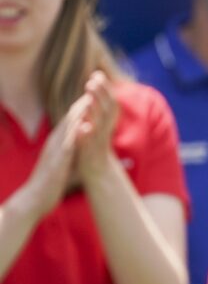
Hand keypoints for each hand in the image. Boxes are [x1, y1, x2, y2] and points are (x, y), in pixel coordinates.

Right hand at [8, 93, 91, 221]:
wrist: (35, 199)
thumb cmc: (51, 182)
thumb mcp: (64, 162)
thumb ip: (73, 152)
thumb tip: (82, 147)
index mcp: (59, 142)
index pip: (72, 119)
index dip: (83, 105)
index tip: (96, 92)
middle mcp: (56, 142)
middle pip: (70, 117)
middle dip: (83, 101)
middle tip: (95, 84)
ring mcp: (55, 150)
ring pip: (68, 127)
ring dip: (80, 113)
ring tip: (91, 97)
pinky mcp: (58, 161)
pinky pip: (68, 145)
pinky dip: (77, 134)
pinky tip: (86, 125)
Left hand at [73, 71, 119, 177]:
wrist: (97, 171)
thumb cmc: (94, 146)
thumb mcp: (97, 125)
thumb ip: (97, 110)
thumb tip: (94, 92)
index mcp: (107, 120)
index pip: (109, 100)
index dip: (104, 87)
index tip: (97, 73)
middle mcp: (106, 128)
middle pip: (108, 108)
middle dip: (100, 94)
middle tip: (92, 80)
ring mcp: (99, 140)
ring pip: (99, 123)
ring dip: (94, 111)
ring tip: (87, 99)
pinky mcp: (91, 152)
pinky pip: (90, 142)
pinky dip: (86, 134)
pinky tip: (82, 126)